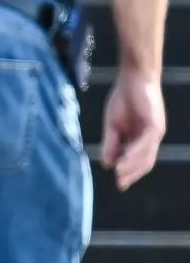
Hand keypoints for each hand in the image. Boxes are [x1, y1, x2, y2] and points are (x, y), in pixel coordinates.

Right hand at [101, 67, 165, 190]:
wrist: (134, 78)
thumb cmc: (124, 98)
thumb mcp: (113, 125)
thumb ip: (111, 144)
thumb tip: (107, 164)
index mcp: (142, 138)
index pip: (140, 161)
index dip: (130, 173)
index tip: (119, 184)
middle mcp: (151, 137)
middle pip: (145, 162)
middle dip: (132, 174)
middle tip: (120, 183)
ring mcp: (155, 131)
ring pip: (147, 155)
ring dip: (133, 166)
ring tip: (119, 173)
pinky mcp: (155, 124)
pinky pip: (146, 142)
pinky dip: (135, 152)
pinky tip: (125, 158)